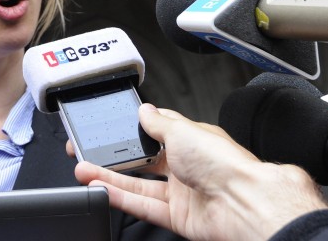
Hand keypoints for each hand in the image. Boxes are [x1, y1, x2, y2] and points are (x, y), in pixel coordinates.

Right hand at [73, 104, 327, 240]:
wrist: (242, 204)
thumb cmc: (224, 163)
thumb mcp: (183, 130)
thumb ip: (159, 123)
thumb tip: (146, 110)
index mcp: (194, 139)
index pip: (160, 130)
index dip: (136, 128)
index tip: (113, 127)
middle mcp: (188, 165)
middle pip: (145, 160)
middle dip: (117, 156)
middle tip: (90, 152)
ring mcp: (183, 192)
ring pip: (140, 185)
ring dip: (111, 178)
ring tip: (84, 170)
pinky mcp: (178, 217)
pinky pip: (143, 206)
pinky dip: (121, 199)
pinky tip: (102, 190)